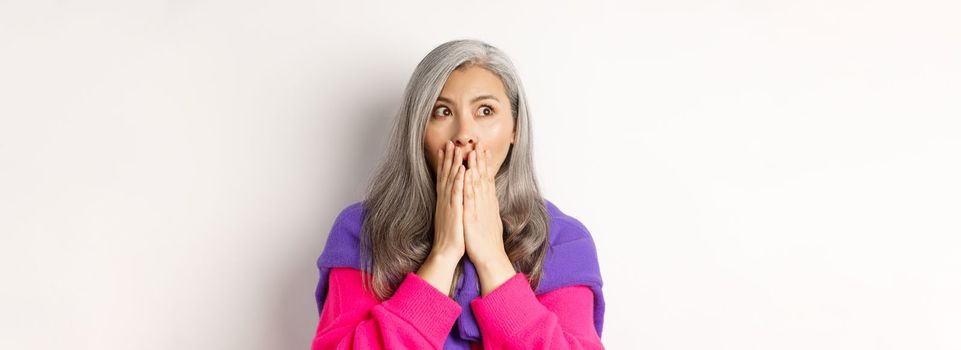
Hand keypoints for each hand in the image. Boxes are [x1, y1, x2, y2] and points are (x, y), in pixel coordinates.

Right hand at [416, 140, 465, 294]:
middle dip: (448, 158)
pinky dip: (459, 180)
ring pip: (451, 180)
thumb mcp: (450, 217)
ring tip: (455, 148)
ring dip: (453, 163)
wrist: (445, 253)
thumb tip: (453, 197)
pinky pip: (457, 193)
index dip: (445, 163)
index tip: (446, 149)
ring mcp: (448, 205)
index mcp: (445, 201)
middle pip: (446, 175)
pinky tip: (462, 169)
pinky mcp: (454, 212)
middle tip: (450, 142)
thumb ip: (451, 204)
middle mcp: (445, 200)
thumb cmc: (451, 237)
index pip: (444, 178)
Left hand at [464, 141, 514, 294]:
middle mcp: (485, 202)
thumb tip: (487, 197)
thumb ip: (487, 206)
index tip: (482, 149)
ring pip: (477, 183)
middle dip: (480, 159)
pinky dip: (468, 183)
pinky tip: (466, 173)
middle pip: (483, 177)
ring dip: (475, 166)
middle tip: (478, 142)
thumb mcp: (488, 219)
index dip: (484, 163)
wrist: (490, 257)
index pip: (486, 178)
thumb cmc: (487, 241)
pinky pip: (470, 197)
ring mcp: (480, 208)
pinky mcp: (473, 216)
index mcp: (488, 203)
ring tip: (472, 151)